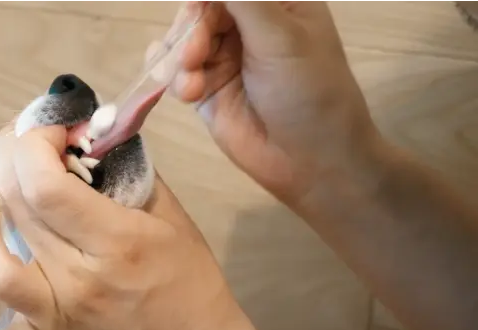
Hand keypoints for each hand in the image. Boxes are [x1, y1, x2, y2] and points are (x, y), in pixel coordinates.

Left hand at [0, 125, 252, 329]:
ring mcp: (59, 315)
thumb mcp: (172, 214)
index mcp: (118, 240)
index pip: (47, 183)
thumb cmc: (189, 277)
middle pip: (19, 207)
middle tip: (25, 142)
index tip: (52, 129)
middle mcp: (81, 278)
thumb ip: (131, 172)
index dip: (35, 143)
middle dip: (12, 157)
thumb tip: (89, 137)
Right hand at [159, 0, 377, 204]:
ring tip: (191, 85)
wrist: (309, 161)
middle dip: (191, 29)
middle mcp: (249, 24)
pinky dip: (172, 77)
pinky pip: (176, 70)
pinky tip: (185, 91)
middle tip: (196, 55)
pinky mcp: (207, 88)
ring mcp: (225, 57)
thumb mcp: (280, 35)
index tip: (196, 9)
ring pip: (184, 38)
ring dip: (180, 58)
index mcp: (277, 1)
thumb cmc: (308, 91)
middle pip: (201, 8)